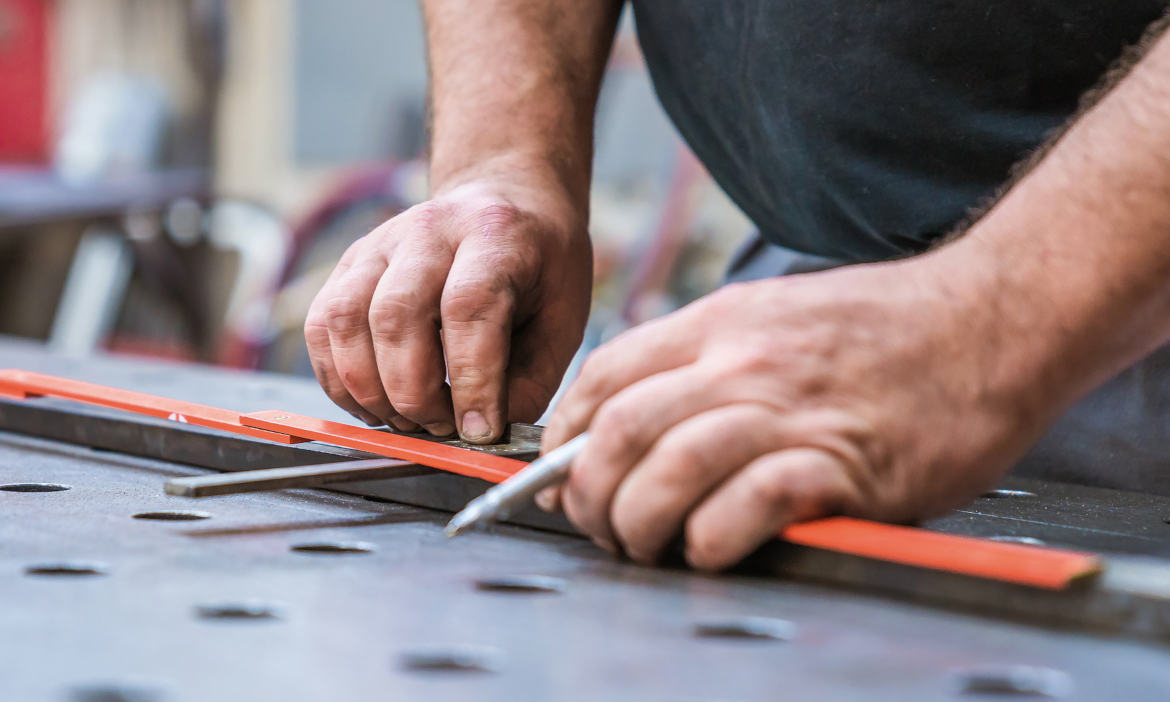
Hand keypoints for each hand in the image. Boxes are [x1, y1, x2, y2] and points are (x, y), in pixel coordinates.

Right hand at [304, 177, 591, 441]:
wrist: (504, 198)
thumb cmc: (539, 265)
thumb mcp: (562, 318)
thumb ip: (530, 379)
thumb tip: (484, 436)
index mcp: (493, 236)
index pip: (468, 307)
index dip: (470, 379)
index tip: (479, 430)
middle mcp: (428, 231)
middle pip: (396, 315)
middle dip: (414, 393)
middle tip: (442, 426)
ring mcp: (378, 244)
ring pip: (345, 321)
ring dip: (370, 390)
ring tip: (407, 418)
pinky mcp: (347, 264)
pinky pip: (320, 328)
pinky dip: (338, 379)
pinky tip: (372, 402)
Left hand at [539, 254, 1060, 569]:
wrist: (991, 317)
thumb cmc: (886, 327)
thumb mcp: (776, 313)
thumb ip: (708, 358)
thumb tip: (637, 419)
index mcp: (722, 323)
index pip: (605, 375)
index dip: (565, 436)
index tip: (563, 472)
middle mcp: (745, 361)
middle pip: (623, 429)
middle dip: (589, 492)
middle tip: (600, 525)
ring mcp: (792, 409)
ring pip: (672, 466)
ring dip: (640, 522)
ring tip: (645, 545)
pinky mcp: (844, 461)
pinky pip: (750, 503)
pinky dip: (715, 537)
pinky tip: (711, 549)